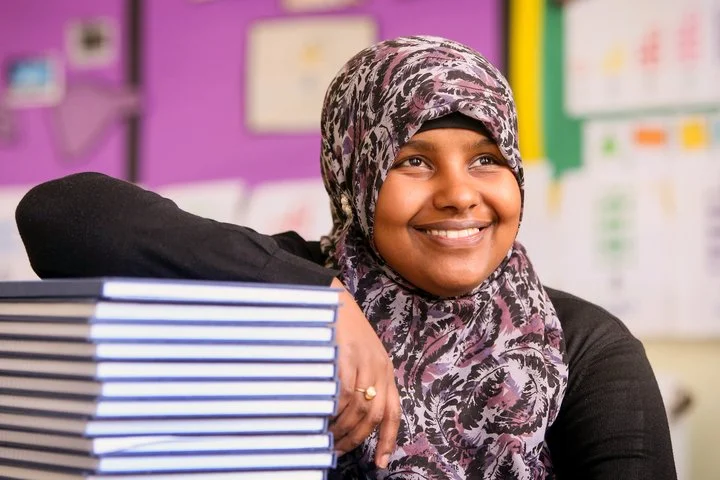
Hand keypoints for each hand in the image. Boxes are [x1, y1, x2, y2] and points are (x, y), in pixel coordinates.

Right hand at [330, 278, 400, 468]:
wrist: (330, 297)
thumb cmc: (341, 328)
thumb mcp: (361, 354)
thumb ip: (362, 381)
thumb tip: (349, 416)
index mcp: (385, 369)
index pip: (392, 412)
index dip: (387, 440)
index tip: (380, 463)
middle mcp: (379, 368)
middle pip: (374, 415)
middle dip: (357, 439)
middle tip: (339, 451)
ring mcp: (364, 362)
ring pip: (358, 408)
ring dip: (342, 429)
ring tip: (327, 439)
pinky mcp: (346, 356)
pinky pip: (343, 393)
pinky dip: (335, 411)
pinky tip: (324, 418)